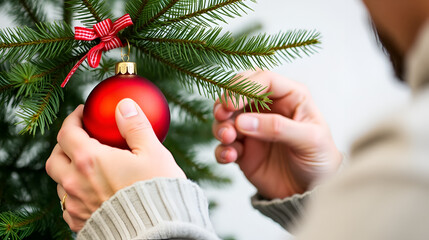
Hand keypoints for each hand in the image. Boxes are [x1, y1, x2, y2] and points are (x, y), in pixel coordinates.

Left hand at [46, 98, 184, 231]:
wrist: (159, 230)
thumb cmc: (157, 190)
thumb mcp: (153, 152)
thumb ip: (135, 126)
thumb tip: (123, 105)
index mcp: (90, 161)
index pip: (67, 132)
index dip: (73, 119)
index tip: (84, 114)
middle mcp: (75, 183)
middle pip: (55, 157)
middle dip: (64, 144)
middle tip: (82, 138)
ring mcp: (76, 206)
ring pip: (59, 183)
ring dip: (68, 170)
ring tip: (88, 167)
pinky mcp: (81, 223)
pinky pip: (68, 205)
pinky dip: (75, 193)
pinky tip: (93, 191)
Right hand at [212, 70, 341, 198]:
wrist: (312, 192)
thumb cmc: (320, 160)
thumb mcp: (310, 140)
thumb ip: (278, 127)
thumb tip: (243, 121)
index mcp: (290, 97)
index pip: (263, 80)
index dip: (244, 87)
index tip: (231, 104)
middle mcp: (268, 109)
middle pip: (238, 94)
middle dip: (225, 102)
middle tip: (221, 115)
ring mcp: (253, 129)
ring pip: (226, 118)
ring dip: (221, 126)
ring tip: (228, 139)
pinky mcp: (243, 149)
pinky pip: (224, 145)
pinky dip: (221, 149)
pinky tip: (229, 157)